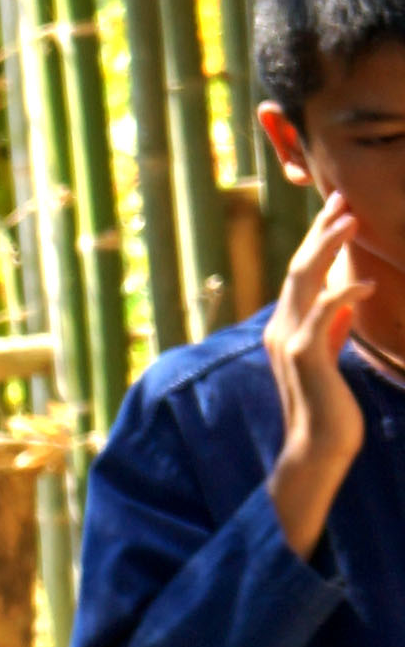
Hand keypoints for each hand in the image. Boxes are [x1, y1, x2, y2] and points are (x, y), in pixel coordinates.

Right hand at [271, 193, 372, 561]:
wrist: (318, 447)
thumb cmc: (328, 406)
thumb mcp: (330, 358)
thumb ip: (333, 329)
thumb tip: (347, 300)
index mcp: (284, 327)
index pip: (299, 274)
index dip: (317, 239)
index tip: (337, 210)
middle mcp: (280, 328)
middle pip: (298, 266)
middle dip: (321, 231)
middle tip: (343, 199)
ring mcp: (290, 340)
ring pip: (304, 279)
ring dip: (327, 246)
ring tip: (350, 220)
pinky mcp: (306, 354)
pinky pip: (324, 311)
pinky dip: (344, 292)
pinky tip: (365, 283)